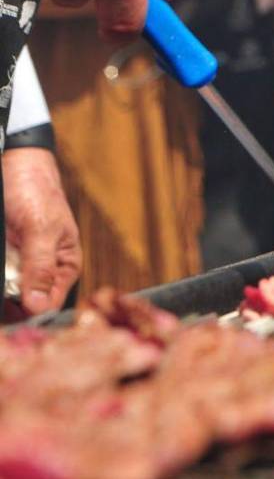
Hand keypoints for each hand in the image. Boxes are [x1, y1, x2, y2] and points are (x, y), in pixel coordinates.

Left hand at [3, 148, 80, 315]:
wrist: (14, 165)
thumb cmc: (37, 192)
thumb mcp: (41, 231)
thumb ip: (40, 268)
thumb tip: (38, 307)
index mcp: (64, 267)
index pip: (47, 305)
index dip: (29, 313)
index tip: (9, 310)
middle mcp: (40, 270)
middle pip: (22, 301)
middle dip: (8, 301)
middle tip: (3, 277)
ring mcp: (17, 265)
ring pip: (4, 289)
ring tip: (1, 259)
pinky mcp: (2, 258)